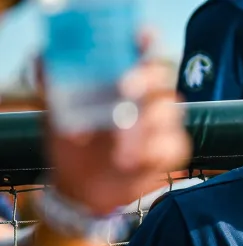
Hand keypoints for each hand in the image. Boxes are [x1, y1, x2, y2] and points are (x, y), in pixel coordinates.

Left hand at [41, 31, 190, 215]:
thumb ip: (55, 85)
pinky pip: (175, 146)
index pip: (139, 53)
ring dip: (147, 126)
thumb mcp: (57, 112)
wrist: (82, 188)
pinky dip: (156, 153)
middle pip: (161, 76)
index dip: (145, 41)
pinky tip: (134, 162)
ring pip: (170, 113)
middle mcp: (146, 99)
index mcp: (122, 81)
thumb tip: (44, 60)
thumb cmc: (72, 144)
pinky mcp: (168, 151)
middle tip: (124, 88)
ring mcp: (160, 125)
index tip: (141, 37)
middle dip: (146, 78)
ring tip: (120, 149)